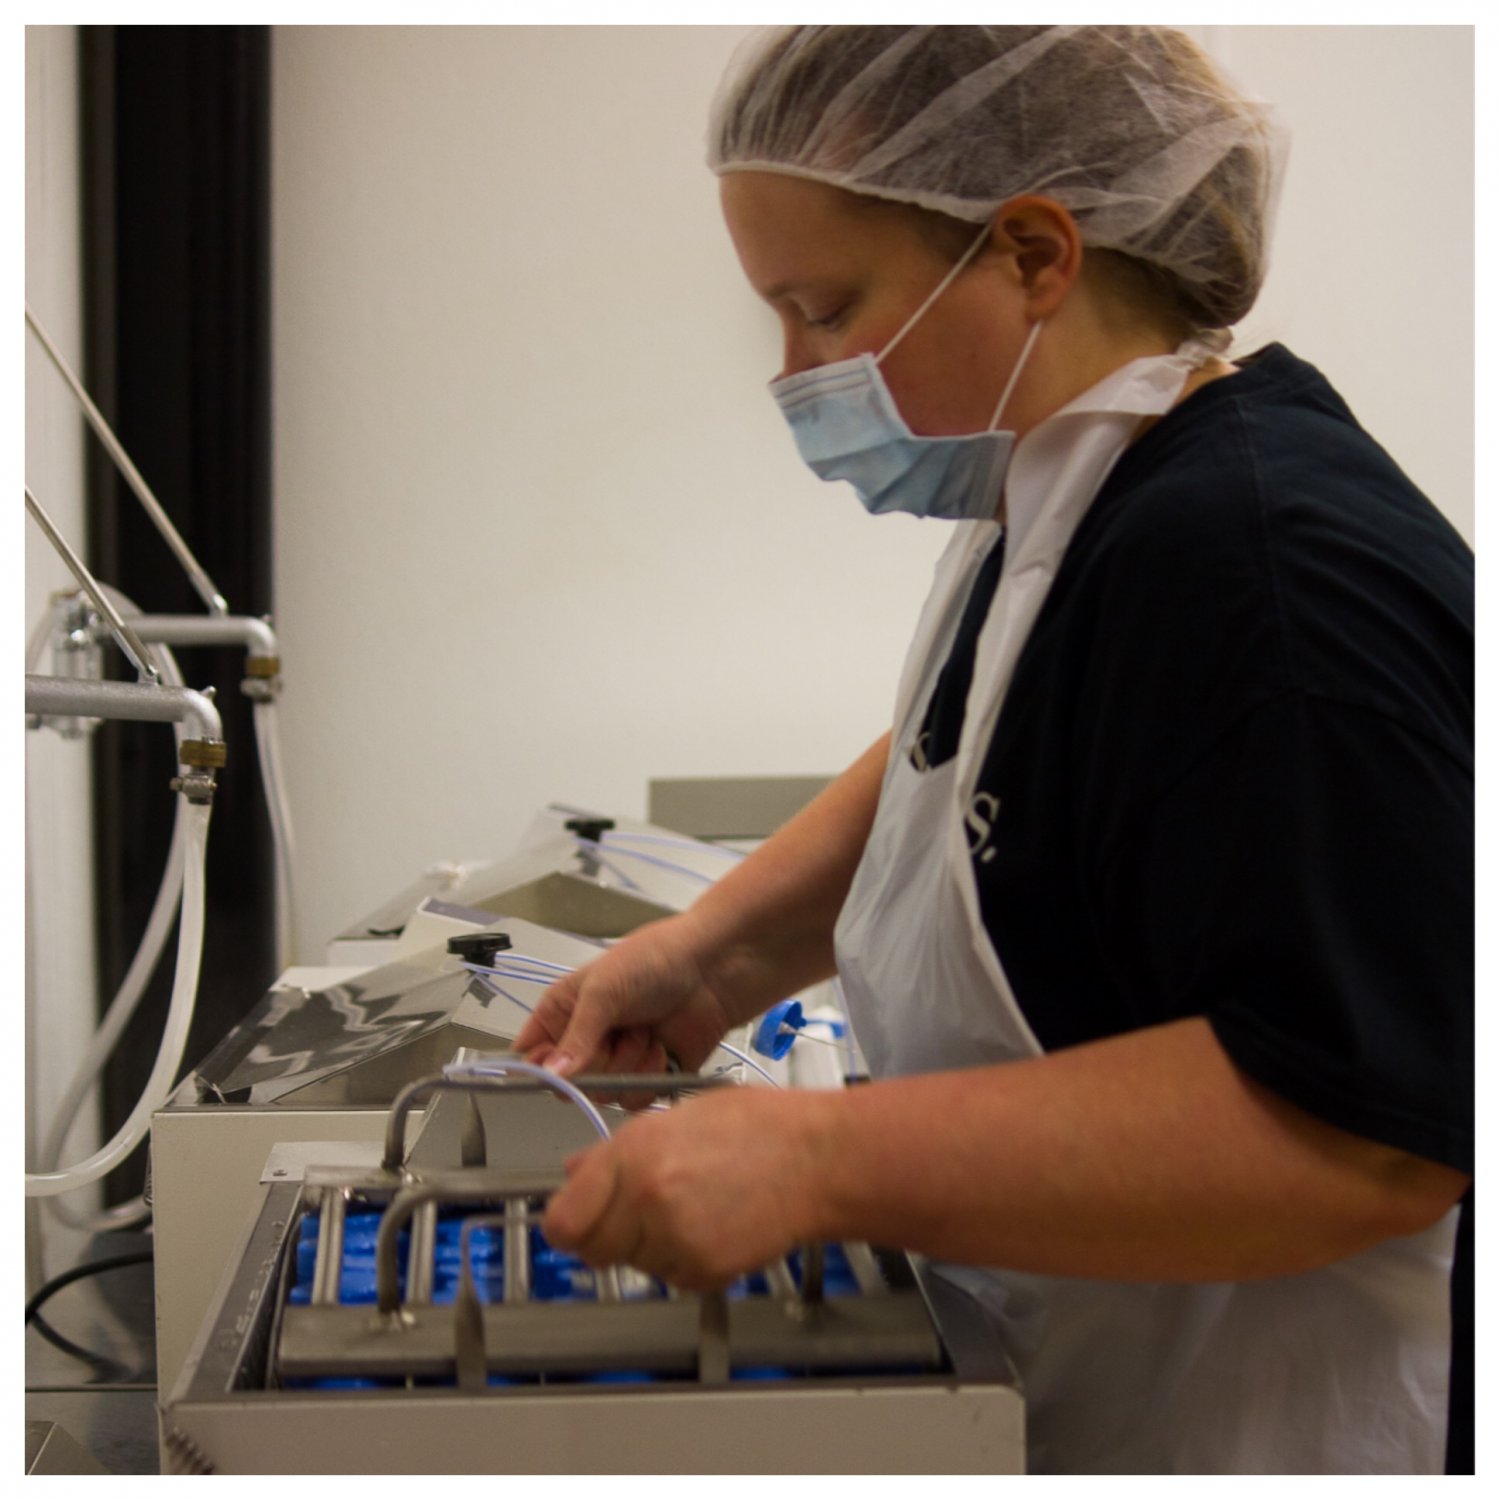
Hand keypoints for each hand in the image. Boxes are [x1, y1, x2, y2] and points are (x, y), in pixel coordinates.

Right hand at [514, 915, 735, 1081]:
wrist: (713, 968)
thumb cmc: (654, 961)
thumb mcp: (604, 990)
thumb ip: (577, 1036)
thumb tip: (552, 1076)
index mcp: (563, 1013)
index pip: (531, 1055)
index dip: (540, 1068)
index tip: (557, 1066)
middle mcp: (586, 1040)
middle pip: (569, 1084)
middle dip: (597, 1062)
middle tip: (618, 1033)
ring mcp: (618, 1060)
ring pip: (604, 1094)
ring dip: (628, 1066)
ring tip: (647, 1032)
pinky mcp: (649, 1077)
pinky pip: (635, 1100)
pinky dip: (650, 1077)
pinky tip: (663, 1047)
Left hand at [541, 1086, 832, 1290]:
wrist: (816, 1160)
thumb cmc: (757, 1128)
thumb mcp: (676, 1117)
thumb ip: (617, 1150)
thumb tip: (574, 1171)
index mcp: (634, 1154)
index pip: (563, 1220)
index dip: (569, 1220)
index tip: (578, 1217)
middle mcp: (647, 1200)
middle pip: (592, 1250)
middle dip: (608, 1234)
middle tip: (642, 1209)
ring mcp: (676, 1241)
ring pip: (635, 1263)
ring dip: (651, 1244)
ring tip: (695, 1203)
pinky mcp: (705, 1272)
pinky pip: (672, 1275)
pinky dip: (685, 1258)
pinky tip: (715, 1222)